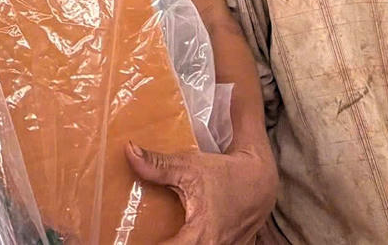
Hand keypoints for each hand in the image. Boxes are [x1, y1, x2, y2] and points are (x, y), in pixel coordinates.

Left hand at [126, 143, 276, 244]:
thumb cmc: (224, 174)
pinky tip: (173, 232)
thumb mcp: (189, 167)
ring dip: (172, 241)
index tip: (128, 240)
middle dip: (155, 242)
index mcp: (201, 236)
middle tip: (133, 235)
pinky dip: (186, 241)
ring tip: (149, 233)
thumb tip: (129, 151)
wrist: (260, 182)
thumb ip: (157, 164)